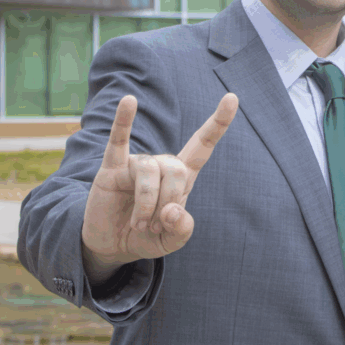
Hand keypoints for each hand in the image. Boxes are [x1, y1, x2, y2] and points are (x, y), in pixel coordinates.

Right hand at [81, 93, 238, 284]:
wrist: (111, 246)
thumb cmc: (146, 237)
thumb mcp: (172, 241)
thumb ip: (182, 230)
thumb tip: (171, 211)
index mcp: (181, 177)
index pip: (203, 145)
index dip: (219, 123)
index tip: (232, 97)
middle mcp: (160, 164)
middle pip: (176, 169)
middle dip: (169, 201)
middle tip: (154, 226)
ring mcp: (136, 164)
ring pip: (150, 172)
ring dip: (147, 204)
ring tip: (139, 225)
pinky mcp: (111, 169)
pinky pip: (118, 140)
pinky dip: (124, 121)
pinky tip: (129, 101)